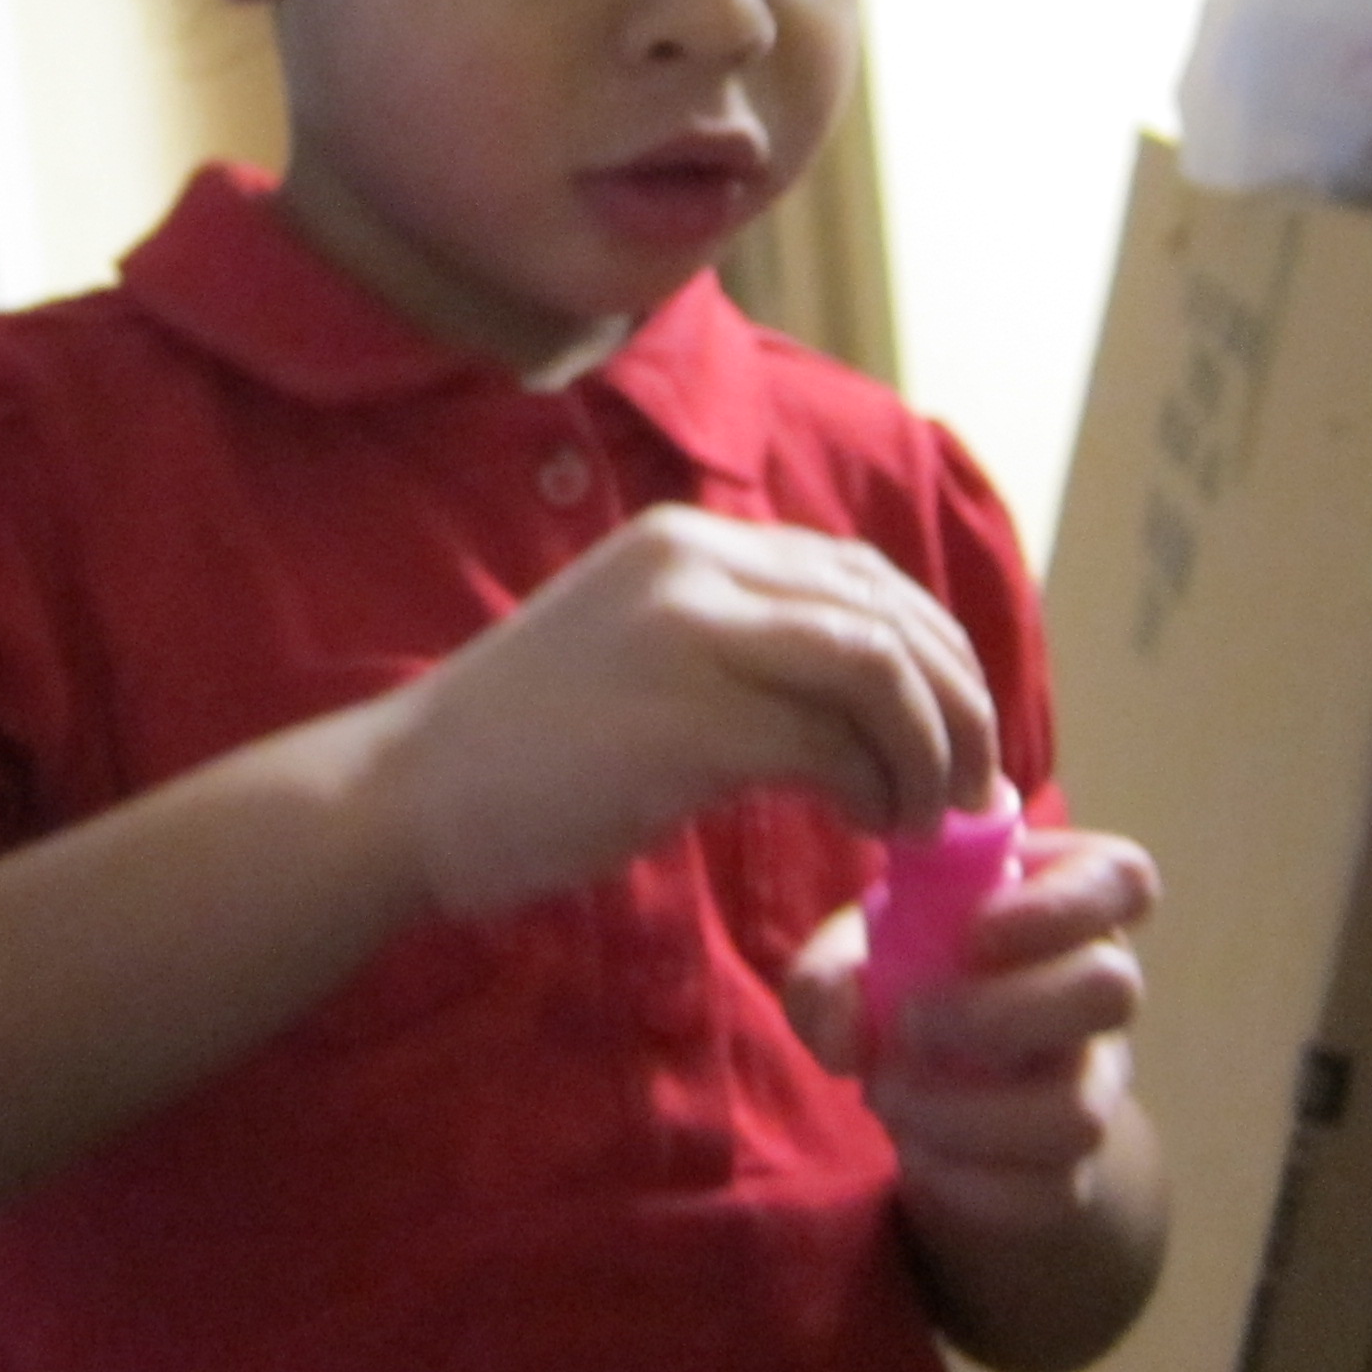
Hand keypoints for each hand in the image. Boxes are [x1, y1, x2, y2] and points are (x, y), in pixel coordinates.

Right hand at [376, 505, 999, 916]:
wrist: (401, 796)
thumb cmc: (516, 751)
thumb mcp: (632, 648)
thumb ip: (730, 642)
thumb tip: (860, 695)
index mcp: (687, 543)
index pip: (860, 573)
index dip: (932, 650)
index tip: (953, 727)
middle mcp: (696, 566)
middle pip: (889, 613)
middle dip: (956, 702)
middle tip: (971, 783)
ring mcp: (690, 636)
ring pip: (879, 669)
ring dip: (931, 751)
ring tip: (928, 818)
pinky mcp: (685, 721)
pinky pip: (833, 745)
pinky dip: (878, 790)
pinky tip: (870, 829)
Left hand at [786, 824, 1159, 1236]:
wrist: (933, 1088)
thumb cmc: (904, 980)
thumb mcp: (852, 957)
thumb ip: (830, 975)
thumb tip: (846, 1020)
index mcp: (1065, 902)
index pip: (1124, 879)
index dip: (1063, 905)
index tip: (977, 932)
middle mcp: (1100, 988)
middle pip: (1113, 990)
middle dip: (1000, 1012)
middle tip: (910, 1022)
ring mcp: (1095, 1084)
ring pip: (1081, 1113)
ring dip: (966, 1114)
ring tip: (889, 1095)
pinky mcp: (1074, 1169)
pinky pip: (1046, 1191)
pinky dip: (963, 1178)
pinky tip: (917, 1149)